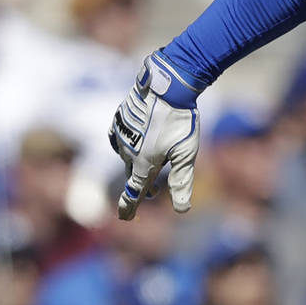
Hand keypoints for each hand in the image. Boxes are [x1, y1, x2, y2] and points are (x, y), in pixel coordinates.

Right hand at [108, 51, 200, 219]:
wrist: (166, 87)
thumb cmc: (180, 121)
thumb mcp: (186, 154)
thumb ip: (182, 181)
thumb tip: (182, 209)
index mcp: (143, 164)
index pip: (134, 192)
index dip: (129, 207)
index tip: (126, 217)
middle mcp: (127, 152)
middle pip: (133, 175)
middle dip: (142, 184)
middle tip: (153, 192)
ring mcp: (121, 135)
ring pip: (128, 155)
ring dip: (139, 161)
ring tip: (154, 160)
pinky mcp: (119, 120)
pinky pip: (122, 138)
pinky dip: (132, 144)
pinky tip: (141, 140)